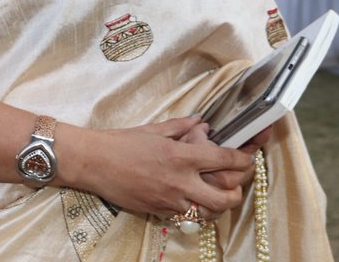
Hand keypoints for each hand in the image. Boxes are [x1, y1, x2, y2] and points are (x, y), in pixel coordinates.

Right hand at [65, 117, 252, 218]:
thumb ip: (181, 127)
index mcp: (180, 156)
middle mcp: (179, 181)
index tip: (246, 157)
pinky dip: (195, 209)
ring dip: (219, 205)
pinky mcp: (158, 212)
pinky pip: (186, 216)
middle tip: (236, 183)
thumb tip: (201, 123)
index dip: (242, 159)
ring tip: (217, 195)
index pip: (224, 160)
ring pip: (208, 212)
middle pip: (224, 197)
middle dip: (238, 191)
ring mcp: (169, 200)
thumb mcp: (153, 130)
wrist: (92, 162)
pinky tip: (192, 200)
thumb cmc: (120, 142)